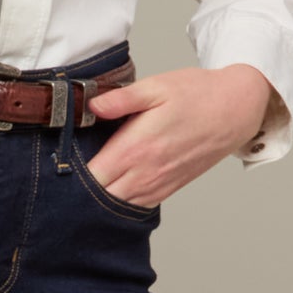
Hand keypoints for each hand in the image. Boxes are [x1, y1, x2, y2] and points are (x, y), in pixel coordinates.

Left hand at [83, 64, 274, 203]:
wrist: (236, 109)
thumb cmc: (197, 94)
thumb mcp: (156, 86)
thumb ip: (121, 99)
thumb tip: (91, 106)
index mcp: (137, 147)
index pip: (93, 175)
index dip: (71, 175)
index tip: (57, 165)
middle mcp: (147, 172)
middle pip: (101, 196)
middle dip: (80, 190)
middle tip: (64, 178)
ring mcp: (160, 183)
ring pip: (119, 206)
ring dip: (100, 199)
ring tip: (82, 186)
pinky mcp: (170, 187)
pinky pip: (138, 206)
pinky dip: (121, 202)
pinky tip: (111, 189)